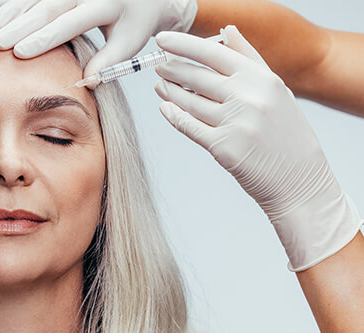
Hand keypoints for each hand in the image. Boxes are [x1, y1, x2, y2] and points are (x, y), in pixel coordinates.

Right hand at [0, 0, 197, 87]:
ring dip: (12, 13)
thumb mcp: (128, 43)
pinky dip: (15, 6)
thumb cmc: (132, 23)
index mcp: (104, 5)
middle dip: (20, 26)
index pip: (68, 23)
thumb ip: (108, 62)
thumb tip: (88, 82)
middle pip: (48, 9)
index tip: (20, 53)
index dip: (42, 39)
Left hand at [154, 26, 363, 271]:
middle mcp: (249, 98)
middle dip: (173, 70)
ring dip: (170, 92)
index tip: (163, 41)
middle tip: (158, 66)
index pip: (215, 53)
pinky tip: (165, 108)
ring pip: (190, 102)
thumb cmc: (285, 133)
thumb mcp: (276, 90)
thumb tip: (227, 31)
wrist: (298, 179)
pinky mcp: (223, 148)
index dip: (184, 45)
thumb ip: (250, 58)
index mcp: (262, 79)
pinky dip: (174, 116)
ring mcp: (235, 123)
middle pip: (197, 77)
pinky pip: (189, 127)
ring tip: (160, 85)